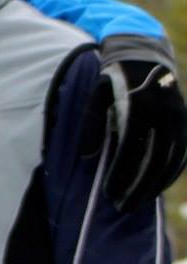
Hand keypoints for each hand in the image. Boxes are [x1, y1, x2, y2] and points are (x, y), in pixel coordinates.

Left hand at [95, 35, 186, 208]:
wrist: (147, 55)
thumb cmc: (115, 77)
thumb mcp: (98, 92)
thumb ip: (91, 122)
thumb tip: (86, 156)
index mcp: (141, 104)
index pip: (131, 149)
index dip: (120, 175)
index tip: (108, 194)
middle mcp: (165, 112)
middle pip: (154, 160)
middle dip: (139, 187)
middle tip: (122, 208)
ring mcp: (181, 118)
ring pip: (172, 160)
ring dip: (155, 186)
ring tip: (136, 204)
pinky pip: (182, 154)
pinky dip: (170, 174)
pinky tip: (156, 189)